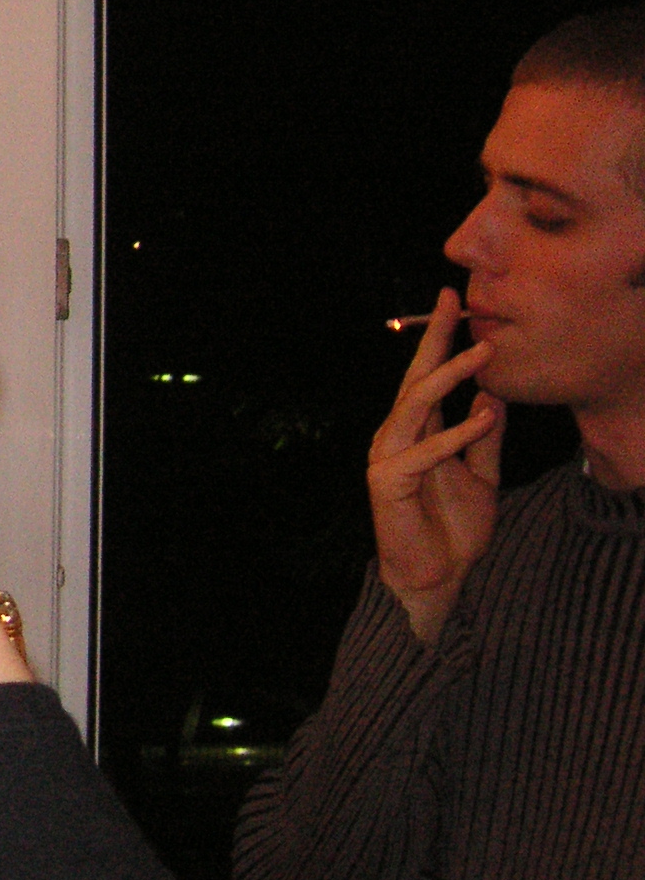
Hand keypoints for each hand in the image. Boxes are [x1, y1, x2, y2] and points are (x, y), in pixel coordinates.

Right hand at [367, 288, 502, 643]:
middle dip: (434, 339)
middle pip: (415, 379)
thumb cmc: (453, 528)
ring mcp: (388, 456)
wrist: (436, 577)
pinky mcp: (388, 481)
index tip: (456, 304)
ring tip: (482, 353)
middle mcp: (395, 435)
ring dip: (450, 377)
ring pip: (415, 405)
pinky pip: (423, 451)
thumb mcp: (481, 474)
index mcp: (415, 431)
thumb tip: (493, 395)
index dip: (440, 341)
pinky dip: (455, 433)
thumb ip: (484, 437)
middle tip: (453, 302)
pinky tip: (484, 416)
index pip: (428, 377)